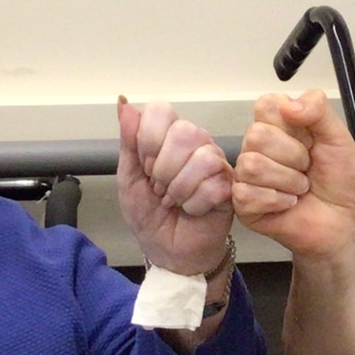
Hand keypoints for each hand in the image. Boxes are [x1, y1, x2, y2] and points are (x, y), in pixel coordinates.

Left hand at [117, 98, 234, 275]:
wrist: (167, 252)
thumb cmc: (150, 216)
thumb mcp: (128, 178)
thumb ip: (128, 141)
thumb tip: (124, 102)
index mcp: (169, 137)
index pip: (161, 111)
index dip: (149, 140)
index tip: (145, 166)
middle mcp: (197, 144)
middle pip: (185, 132)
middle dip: (164, 168)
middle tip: (160, 189)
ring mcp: (216, 164)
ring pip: (203, 159)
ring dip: (179, 189)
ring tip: (175, 201)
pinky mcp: (230, 187)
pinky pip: (214, 185)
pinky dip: (194, 204)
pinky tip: (191, 210)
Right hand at [232, 90, 354, 263]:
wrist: (345, 221)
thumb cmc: (340, 181)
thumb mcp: (338, 137)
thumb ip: (318, 109)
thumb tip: (288, 103)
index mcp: (278, 126)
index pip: (265, 105)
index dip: (290, 124)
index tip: (309, 140)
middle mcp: (258, 148)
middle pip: (256, 135)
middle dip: (293, 156)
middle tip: (307, 169)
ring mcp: (248, 176)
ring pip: (251, 164)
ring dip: (287, 180)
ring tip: (300, 188)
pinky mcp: (244, 205)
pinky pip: (246, 193)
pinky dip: (277, 200)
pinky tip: (289, 204)